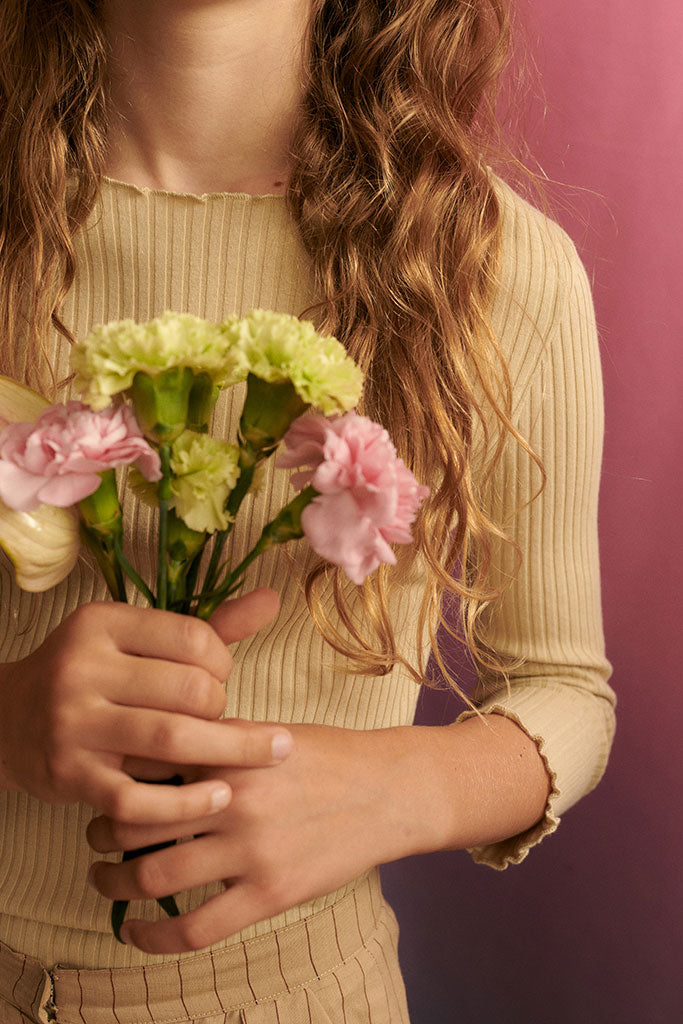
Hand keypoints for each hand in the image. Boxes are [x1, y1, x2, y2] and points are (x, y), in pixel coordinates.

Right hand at [0, 589, 291, 825]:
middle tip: (222, 716)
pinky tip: (220, 796)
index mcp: (102, 624)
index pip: (192, 638)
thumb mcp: (138, 639)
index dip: (223, 662)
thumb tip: (272, 600)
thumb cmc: (94, 676)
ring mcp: (74, 724)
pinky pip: (138, 799)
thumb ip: (209, 625)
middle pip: (189, 690)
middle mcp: (82, 668)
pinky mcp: (70, 776)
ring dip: (230, 752)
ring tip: (266, 757)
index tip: (220, 677)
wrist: (8, 720)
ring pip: (172, 739)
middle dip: (223, 707)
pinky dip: (187, 803)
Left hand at [86, 721, 427, 953]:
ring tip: (104, 879)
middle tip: (95, 836)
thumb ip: (218, 743)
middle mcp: (234, 799)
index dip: (112, 774)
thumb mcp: (271, 735)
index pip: (144, 762)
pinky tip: (134, 932)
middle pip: (135, 821)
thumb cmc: (330, 756)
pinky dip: (151, 937)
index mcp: (230, 752)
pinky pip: (194, 928)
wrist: (389, 791)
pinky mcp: (269, 894)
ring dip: (113, 882)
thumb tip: (161, 748)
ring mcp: (251, 850)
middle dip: (101, 832)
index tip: (103, 783)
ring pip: (152, 876)